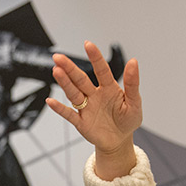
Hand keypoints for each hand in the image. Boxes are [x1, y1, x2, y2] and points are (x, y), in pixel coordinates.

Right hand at [45, 41, 141, 179]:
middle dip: (70, 68)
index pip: (101, 70)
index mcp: (109, 88)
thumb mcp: (134, 102)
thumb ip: (132, 83)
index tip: (88, 44)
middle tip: (58, 57)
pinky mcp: (81, 122)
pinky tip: (51, 101)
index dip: (95, 57)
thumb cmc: (128, 120)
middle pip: (80, 79)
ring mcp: (86, 108)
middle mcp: (94, 95)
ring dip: (64, 83)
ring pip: (73, 93)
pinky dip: (60, 109)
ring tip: (56, 71)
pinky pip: (69, 114)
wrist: (120, 141)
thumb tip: (133, 62)